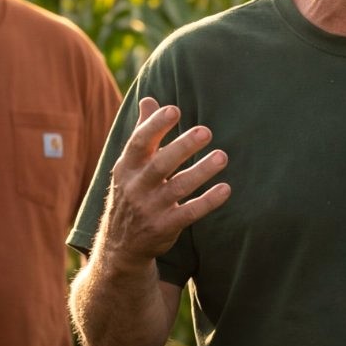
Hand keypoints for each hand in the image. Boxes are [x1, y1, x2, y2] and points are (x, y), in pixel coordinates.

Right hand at [97, 97, 230, 266]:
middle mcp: (136, 187)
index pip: (139, 142)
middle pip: (160, 164)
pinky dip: (207, 201)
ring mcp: (150, 209)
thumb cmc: (131, 193)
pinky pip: (189, 213)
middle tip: (206, 131)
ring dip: (201, 171)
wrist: (120, 246)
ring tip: (222, 156)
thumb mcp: (129, 165)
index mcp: (127, 167)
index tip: (174, 109)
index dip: (155, 126)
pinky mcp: (164, 228)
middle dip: (182, 147)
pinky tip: (225, 189)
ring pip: (178, 188)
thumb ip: (142, 132)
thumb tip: (149, 99)